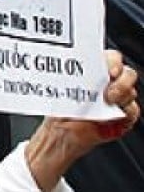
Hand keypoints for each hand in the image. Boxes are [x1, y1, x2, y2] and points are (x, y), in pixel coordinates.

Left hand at [26, 50, 138, 191]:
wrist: (61, 134)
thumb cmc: (60, 110)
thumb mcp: (63, 91)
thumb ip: (72, 80)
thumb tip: (69, 70)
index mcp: (94, 72)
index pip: (112, 58)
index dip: (114, 61)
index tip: (110, 71)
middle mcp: (109, 83)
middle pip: (128, 74)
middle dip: (121, 83)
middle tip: (107, 94)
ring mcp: (118, 100)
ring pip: (131, 92)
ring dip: (120, 98)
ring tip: (104, 105)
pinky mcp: (123, 116)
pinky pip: (132, 111)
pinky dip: (123, 113)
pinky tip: (109, 117)